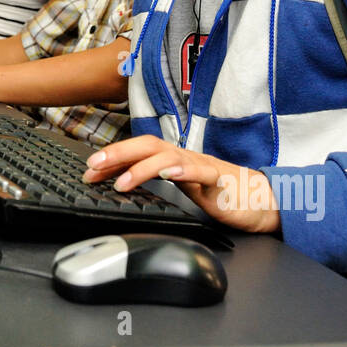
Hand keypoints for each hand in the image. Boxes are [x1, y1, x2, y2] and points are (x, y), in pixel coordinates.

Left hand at [83, 136, 279, 233]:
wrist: (258, 200)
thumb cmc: (218, 193)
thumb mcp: (179, 189)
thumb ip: (154, 184)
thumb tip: (119, 184)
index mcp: (172, 160)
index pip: (136, 152)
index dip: (111, 158)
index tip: (88, 170)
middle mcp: (183, 158)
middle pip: (147, 145)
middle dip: (117, 153)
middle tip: (94, 166)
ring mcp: (201, 167)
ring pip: (169, 157)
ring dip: (142, 167)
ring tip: (122, 181)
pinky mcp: (219, 181)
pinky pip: (201, 172)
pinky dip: (183, 172)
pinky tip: (169, 176)